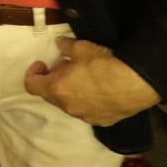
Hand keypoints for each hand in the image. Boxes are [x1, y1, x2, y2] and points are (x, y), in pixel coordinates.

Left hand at [24, 36, 160, 126]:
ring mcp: (84, 117)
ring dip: (70, 92)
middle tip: (65, 67)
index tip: (42, 64)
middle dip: (53, 81)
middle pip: (50, 95)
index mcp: (57, 89)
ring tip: (84, 78)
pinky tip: (99, 91)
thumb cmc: (103, 64)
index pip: (32, 86)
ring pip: (69, 104)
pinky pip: (87, 111)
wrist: (134, 83)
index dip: (33, 73)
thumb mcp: (81, 47)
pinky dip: (87, 101)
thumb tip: (59, 44)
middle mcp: (67, 107)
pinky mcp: (101, 121)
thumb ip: (66, 46)